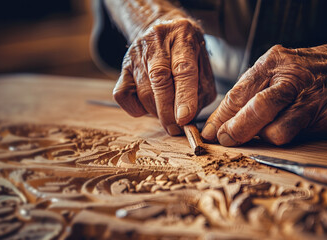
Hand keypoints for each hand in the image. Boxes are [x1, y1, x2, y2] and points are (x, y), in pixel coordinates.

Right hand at [113, 18, 215, 134]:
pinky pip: (123, 96)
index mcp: (182, 38)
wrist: (164, 29)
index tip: (184, 118)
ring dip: (156, 111)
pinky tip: (149, 105)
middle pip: (159, 80)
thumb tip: (188, 118)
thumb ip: (200, 90)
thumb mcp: (203, 64)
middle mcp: (157, 42)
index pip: (183, 69)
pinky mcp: (123, 66)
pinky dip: (136, 108)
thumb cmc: (188, 53)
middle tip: (175, 129)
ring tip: (168, 114)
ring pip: (143, 91)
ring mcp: (136, 54)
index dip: (184, 96)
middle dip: (167, 111)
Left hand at [202, 44, 326, 145]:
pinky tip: (284, 130)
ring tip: (264, 131)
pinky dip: (283, 139)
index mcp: (271, 64)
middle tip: (225, 140)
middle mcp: (292, 79)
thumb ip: (246, 95)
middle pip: (257, 109)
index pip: (238, 94)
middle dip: (236, 129)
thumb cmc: (296, 74)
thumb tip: (218, 125)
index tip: (209, 133)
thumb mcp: (269, 73)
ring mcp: (311, 99)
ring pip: (276, 131)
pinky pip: (295, 138)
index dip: (220, 117)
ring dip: (263, 137)